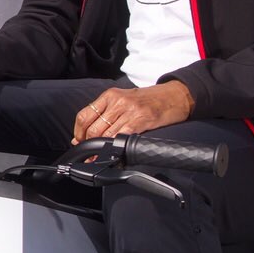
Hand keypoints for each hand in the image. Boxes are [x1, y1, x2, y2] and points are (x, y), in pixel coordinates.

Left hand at [72, 80, 193, 142]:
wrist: (175, 96)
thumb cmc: (150, 99)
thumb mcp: (125, 98)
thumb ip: (107, 111)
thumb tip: (89, 130)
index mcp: (110, 95)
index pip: (84, 114)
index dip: (78, 132)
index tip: (78, 141)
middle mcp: (117, 102)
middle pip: (93, 127)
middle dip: (87, 143)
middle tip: (88, 153)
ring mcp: (129, 111)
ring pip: (104, 134)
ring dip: (98, 149)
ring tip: (96, 157)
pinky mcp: (141, 120)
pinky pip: (120, 136)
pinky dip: (113, 147)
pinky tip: (111, 153)